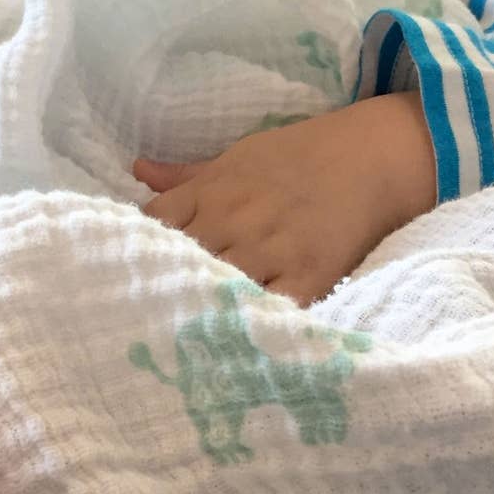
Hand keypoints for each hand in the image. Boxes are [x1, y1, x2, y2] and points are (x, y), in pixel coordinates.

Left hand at [133, 92, 436, 305]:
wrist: (368, 157)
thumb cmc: (296, 157)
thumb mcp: (235, 157)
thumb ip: (186, 175)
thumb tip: (137, 170)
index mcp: (211, 192)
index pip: (153, 224)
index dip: (136, 246)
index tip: (124, 265)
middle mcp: (233, 221)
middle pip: (178, 260)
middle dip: (160, 283)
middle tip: (141, 310)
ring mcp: (270, 250)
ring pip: (217, 287)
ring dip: (199, 307)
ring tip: (178, 332)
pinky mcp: (308, 276)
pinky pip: (270, 309)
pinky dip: (251, 322)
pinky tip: (233, 337)